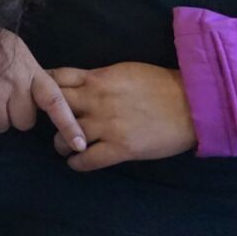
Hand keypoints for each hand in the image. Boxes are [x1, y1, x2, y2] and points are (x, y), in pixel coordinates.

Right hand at [0, 26, 85, 151]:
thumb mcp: (22, 55)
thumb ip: (33, 78)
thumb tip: (41, 103)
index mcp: (31, 73)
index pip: (55, 102)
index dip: (68, 125)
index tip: (79, 144)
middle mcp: (14, 86)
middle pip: (24, 123)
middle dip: (15, 115)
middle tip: (5, 99)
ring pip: (0, 126)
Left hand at [50, 62, 195, 170]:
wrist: (192, 104)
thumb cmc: (160, 85)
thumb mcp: (123, 72)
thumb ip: (97, 78)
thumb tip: (78, 84)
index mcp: (97, 79)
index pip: (55, 79)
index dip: (45, 89)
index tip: (44, 98)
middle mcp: (96, 101)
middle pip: (54, 108)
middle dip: (48, 117)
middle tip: (52, 125)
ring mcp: (107, 125)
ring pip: (64, 137)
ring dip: (61, 143)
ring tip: (65, 146)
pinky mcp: (120, 148)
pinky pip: (86, 159)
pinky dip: (76, 163)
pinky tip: (77, 162)